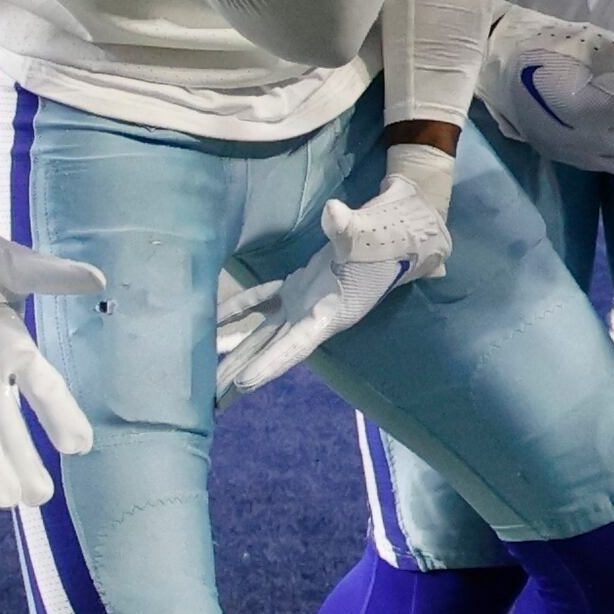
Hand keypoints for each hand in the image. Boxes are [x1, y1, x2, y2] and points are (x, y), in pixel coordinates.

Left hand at [0, 206, 103, 510]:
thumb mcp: (5, 262)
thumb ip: (48, 275)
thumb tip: (97, 279)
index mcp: (14, 344)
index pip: (44, 387)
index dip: (60, 415)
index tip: (80, 446)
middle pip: (10, 424)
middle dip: (24, 459)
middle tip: (41, 499)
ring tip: (9, 503)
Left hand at [222, 140, 454, 398]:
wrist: (407, 228)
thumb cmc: (393, 238)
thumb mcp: (373, 234)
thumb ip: (349, 227)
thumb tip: (333, 213)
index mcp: (332, 311)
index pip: (297, 344)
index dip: (271, 364)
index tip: (243, 385)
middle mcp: (314, 314)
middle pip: (272, 350)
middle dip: (242, 372)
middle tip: (209, 400)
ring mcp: (304, 301)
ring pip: (264, 332)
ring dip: (237, 351)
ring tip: (206, 376)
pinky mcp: (299, 284)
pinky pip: (263, 300)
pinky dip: (240, 309)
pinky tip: (214, 318)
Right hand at [480, 10, 613, 173]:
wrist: (497, 58)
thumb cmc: (548, 44)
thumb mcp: (597, 41)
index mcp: (595, 110)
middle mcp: (584, 140)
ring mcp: (569, 152)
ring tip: (606, 112)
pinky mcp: (555, 155)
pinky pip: (595, 165)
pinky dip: (602, 150)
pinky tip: (589, 124)